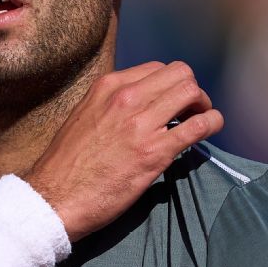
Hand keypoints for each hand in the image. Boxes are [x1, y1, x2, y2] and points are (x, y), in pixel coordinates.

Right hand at [23, 61, 223, 241]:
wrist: (55, 198)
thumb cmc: (67, 164)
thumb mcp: (84, 116)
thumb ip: (109, 105)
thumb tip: (136, 106)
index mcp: (107, 87)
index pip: (156, 68)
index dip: (171, 83)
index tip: (172, 101)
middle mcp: (126, 98)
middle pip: (180, 74)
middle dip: (191, 89)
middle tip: (191, 110)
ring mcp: (142, 123)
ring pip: (192, 93)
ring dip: (204, 105)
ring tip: (200, 120)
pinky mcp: (155, 151)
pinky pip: (198, 126)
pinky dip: (213, 123)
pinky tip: (211, 129)